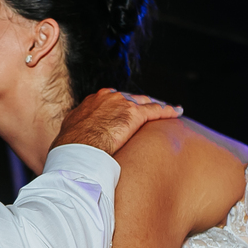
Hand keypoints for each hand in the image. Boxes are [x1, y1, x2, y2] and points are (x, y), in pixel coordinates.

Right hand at [51, 88, 181, 157]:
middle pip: (129, 98)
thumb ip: (77, 134)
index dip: (118, 108)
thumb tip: (72, 144)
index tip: (122, 114)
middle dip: (138, 104)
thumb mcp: (69, 135)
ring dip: (155, 106)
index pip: (110, 100)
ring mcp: (121, 104)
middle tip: (146, 112)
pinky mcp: (134, 114)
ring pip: (144, 102)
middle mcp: (107, 98)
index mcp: (91, 102)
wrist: (78, 149)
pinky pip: (155, 111)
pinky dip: (167, 111)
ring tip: (166, 110)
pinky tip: (177, 112)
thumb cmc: (70, 147)